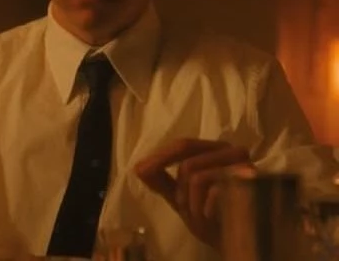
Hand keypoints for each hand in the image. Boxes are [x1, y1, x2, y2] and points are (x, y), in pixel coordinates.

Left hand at [134, 138, 254, 249]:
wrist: (246, 246)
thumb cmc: (216, 220)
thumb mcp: (184, 199)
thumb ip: (163, 181)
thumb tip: (138, 167)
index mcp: (217, 150)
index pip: (184, 144)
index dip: (160, 156)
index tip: (140, 169)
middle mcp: (233, 151)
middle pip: (187, 160)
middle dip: (180, 189)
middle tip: (185, 208)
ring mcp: (244, 166)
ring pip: (195, 176)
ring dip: (192, 204)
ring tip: (202, 218)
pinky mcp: (252, 184)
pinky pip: (212, 190)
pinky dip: (205, 209)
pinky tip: (212, 218)